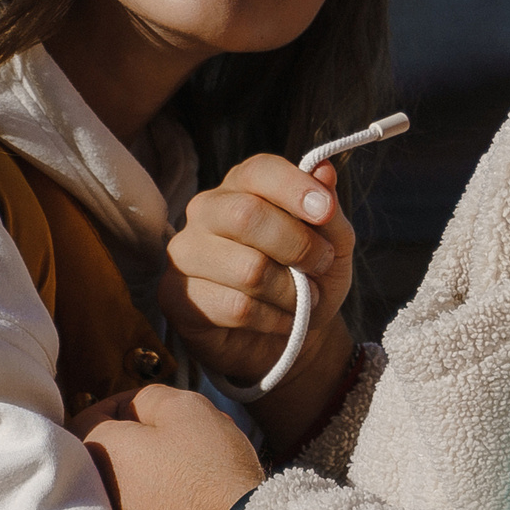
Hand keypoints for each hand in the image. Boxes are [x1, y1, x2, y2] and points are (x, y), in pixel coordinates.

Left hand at [75, 385, 260, 509]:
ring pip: (126, 496)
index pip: (90, 416)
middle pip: (109, 459)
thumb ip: (149, 398)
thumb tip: (135, 407)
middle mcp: (96, 498)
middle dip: (138, 444)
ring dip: (149, 482)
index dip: (122, 403)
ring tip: (190, 478)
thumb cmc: (213, 472)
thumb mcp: (187, 409)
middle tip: (176, 442)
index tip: (150, 407)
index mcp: (99, 453)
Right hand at [160, 153, 356, 424]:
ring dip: (289, 291)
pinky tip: (277, 319)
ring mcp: (185, 251)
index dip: (294, 187)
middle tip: (319, 265)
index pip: (259, 171)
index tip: (325, 211)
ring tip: (300, 300)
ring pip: (246, 268)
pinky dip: (271, 319)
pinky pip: (235, 307)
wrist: (292, 338)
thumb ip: (328, 212)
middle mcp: (206, 210)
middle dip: (297, 246)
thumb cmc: (309, 279)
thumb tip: (324, 171)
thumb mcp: (334, 245)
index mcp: (242, 185)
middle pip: (246, 215)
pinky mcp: (176, 294)